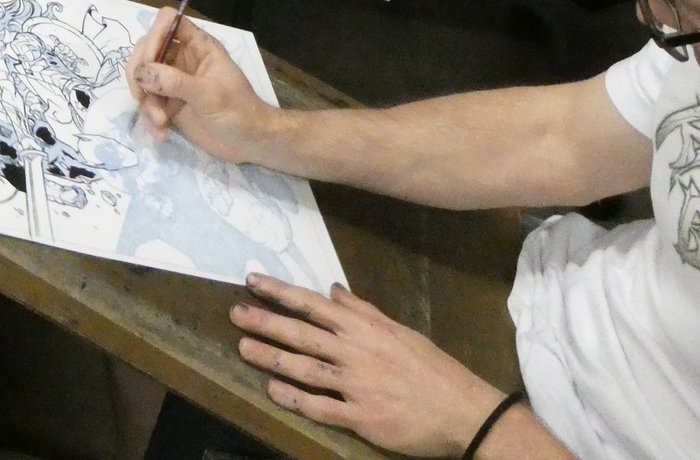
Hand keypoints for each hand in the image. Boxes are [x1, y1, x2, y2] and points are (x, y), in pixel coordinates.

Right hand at [125, 6, 286, 166]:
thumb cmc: (239, 112)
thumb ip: (174, 82)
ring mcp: (173, 80)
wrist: (250, 143)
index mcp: (198, 46)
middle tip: (142, 97)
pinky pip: (147, 102)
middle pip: (147, 49)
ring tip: (159, 123)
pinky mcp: (169, 102)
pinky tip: (161, 132)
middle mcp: (182, 58)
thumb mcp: (209, 95)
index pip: (168, 21)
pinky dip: (149, 117)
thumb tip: (141, 72)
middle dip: (141, 74)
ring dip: (146, 102)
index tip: (149, 62)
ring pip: (143, 78)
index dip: (154, 35)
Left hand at [231, 276, 508, 456]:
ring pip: (304, 368)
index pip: (314, 304)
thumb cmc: (432, 369)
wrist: (464, 412)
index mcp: (366, 329)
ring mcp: (357, 386)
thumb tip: (334, 290)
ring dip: (271, 357)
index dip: (280, 292)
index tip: (253, 280)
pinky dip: (294, 398)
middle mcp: (357, 353)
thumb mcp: (400, 331)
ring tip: (242, 348)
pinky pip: (320, 407)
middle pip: (302, 334)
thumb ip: (364, 311)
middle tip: (235, 312)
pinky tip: (273, 390)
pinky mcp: (361, 418)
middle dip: (265, 321)